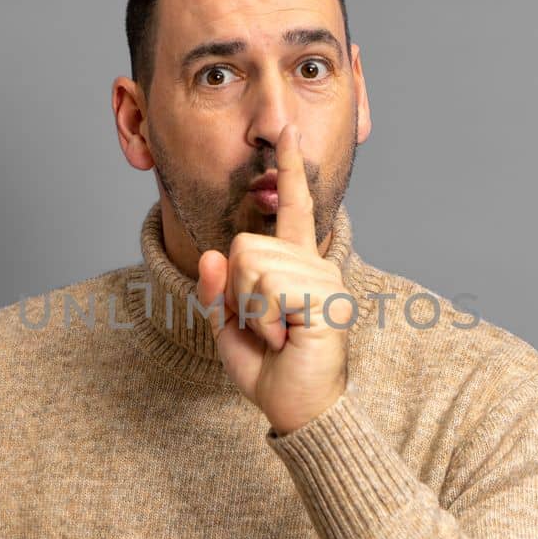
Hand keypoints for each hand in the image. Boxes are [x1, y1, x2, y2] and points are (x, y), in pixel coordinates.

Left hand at [197, 125, 353, 434]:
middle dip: (237, 293)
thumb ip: (215, 290)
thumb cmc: (270, 369)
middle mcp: (314, 264)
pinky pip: (268, 287)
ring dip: (252, 310)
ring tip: (279, 333)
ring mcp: (322, 280)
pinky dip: (265, 319)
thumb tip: (213, 254)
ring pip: (251, 264)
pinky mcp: (325, 299)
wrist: (298, 409)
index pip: (294, 206)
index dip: (289, 169)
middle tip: (267, 327)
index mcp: (296, 264)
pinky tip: (287, 337)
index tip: (286, 130)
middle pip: (243, 246)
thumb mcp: (228, 326)